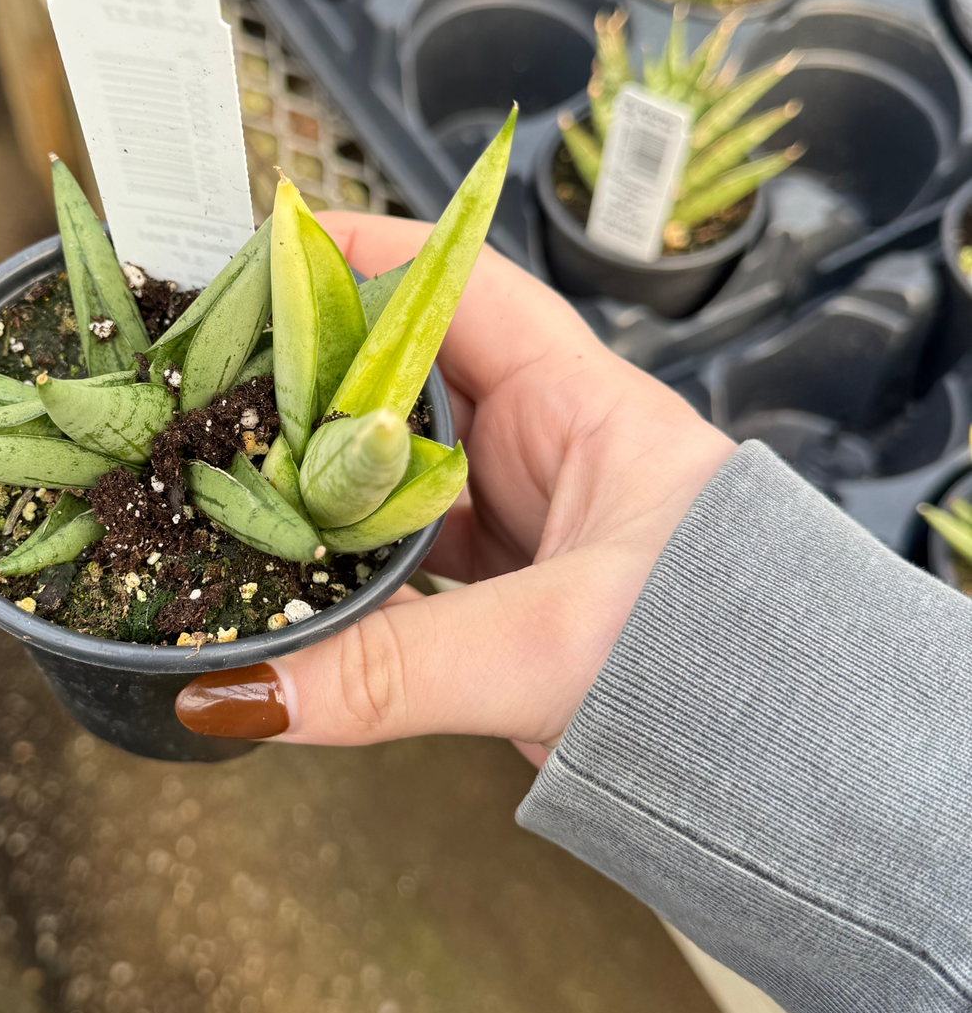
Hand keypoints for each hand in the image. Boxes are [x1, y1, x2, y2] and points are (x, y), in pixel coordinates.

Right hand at [174, 212, 735, 751]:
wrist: (787, 764)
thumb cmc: (725, 664)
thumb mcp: (551, 646)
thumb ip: (394, 668)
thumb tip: (250, 688)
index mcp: (584, 409)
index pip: (464, 288)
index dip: (370, 254)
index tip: (276, 248)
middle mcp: (549, 448)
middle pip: (410, 377)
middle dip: (319, 371)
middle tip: (225, 376)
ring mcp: (524, 518)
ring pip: (400, 469)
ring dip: (327, 474)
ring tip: (237, 469)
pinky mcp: (506, 588)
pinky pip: (405, 550)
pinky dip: (349, 557)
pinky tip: (294, 564)